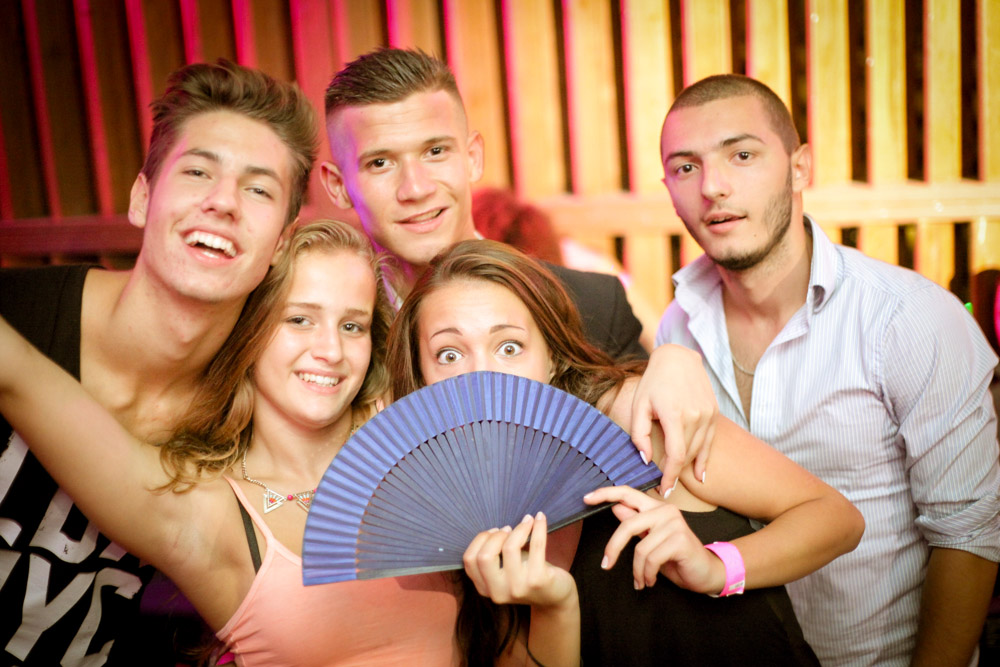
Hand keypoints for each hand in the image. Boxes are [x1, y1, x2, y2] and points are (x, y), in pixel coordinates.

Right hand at [463, 512, 576, 609]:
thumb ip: (493, 556)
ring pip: (509, 548)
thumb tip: (494, 529)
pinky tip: (540, 518)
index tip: (494, 532)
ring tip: (526, 522)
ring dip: (519, 528)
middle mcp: (498, 591)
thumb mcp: (504, 570)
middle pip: (484, 556)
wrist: (555, 596)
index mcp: (485, 588)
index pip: (470, 560)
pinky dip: (538, 527)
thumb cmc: (527, 575)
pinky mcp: (538, 580)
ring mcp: (518, 587)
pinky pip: (536, 545)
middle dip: (496, 536)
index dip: (480, 540)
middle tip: (509, 529)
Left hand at [584, 485, 724, 593]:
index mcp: (656, 507)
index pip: (628, 493)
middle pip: (628, 525)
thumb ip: (635, 523)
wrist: (705, 574)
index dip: (606, 493)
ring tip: (641, 580)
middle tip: (606, 564)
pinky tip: (650, 581)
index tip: (586, 498)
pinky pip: (651, 559)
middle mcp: (665, 510)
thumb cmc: (676, 558)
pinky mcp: (680, 540)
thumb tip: (615, 508)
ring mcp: (674, 523)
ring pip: (640, 548)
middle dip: (613, 548)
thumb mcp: (650, 541)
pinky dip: (647, 574)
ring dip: (637, 570)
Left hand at [631, 344, 716, 493]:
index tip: (663, 490)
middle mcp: (696, 415)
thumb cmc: (654, 381)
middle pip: (687, 455)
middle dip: (675, 473)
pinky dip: (704, 460)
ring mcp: (708, 414)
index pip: (676, 455)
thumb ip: (639, 435)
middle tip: (663, 486)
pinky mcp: (714, 412)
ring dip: (687, 467)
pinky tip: (700, 475)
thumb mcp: (639, 405)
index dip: (669, 476)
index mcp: (675, 414)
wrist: (678, 358)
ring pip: (699, 450)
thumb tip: (645, 460)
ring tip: (674, 479)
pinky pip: (710, 442)